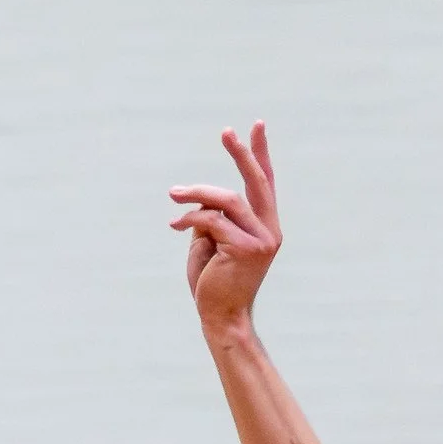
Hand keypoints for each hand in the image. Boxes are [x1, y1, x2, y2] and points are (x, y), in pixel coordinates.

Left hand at [170, 121, 279, 337]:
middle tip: (226, 132)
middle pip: (257, 182)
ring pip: (228, 200)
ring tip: (174, 194)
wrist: (219, 317)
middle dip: (242, 154)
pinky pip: (212, 220)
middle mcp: (269, 230)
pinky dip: (190, 218)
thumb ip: (211, 216)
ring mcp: (261, 240)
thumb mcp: (210, 241)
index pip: (265, 183)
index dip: (260, 154)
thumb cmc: (213, 282)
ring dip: (197, 193)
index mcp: (264, 226)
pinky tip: (175, 224)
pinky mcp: (247, 249)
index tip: (257, 126)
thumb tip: (199, 196)